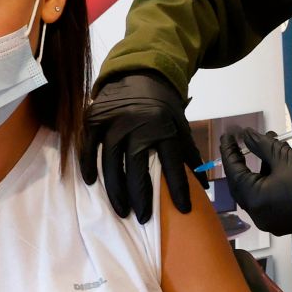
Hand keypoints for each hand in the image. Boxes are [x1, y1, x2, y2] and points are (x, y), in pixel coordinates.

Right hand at [79, 72, 203, 222]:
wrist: (139, 72)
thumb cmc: (162, 105)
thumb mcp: (181, 124)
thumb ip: (189, 153)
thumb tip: (203, 184)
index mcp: (163, 127)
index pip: (173, 163)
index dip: (179, 188)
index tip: (184, 210)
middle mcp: (138, 125)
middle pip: (138, 168)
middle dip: (141, 197)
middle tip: (143, 218)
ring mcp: (113, 122)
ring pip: (112, 163)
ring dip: (116, 191)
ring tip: (122, 211)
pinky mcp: (94, 119)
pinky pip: (89, 148)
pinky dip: (89, 166)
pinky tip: (92, 184)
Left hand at [220, 128, 291, 235]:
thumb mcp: (284, 157)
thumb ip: (261, 144)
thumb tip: (246, 135)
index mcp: (254, 199)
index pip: (233, 171)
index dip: (229, 151)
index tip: (227, 135)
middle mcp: (258, 213)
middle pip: (243, 183)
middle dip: (245, 159)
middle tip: (244, 141)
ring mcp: (270, 219)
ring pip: (258, 189)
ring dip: (262, 167)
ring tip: (273, 144)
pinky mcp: (283, 221)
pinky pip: (269, 198)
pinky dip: (270, 180)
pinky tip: (280, 163)